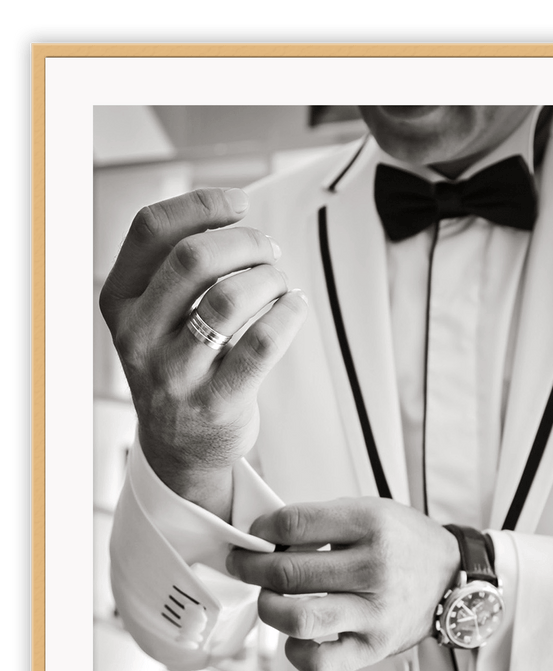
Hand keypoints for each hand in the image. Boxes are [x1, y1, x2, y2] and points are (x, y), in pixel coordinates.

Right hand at [99, 187, 307, 519]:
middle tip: (270, 250)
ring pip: (228, 298)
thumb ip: (176, 266)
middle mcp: (138, 338)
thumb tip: (235, 211)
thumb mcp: (154, 315)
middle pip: (193, 258)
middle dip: (245, 241)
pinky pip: (262, 343)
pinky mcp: (216, 403)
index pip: (151, 230)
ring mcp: (174, 374)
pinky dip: (288, 313)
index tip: (239, 204)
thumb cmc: (178, 364)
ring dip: (268, 277)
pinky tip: (295, 307)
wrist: (179, 448)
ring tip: (280, 282)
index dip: (202, 204)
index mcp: (120, 302)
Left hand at [226, 498, 460, 670]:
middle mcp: (375, 569)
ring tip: (269, 599)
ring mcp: (375, 613)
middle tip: (243, 565)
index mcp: (372, 525)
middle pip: (287, 572)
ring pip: (297, 619)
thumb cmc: (402, 543)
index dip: (262, 530)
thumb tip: (263, 538)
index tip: (254, 535)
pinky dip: (295, 651)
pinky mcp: (374, 648)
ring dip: (268, 608)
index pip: (294, 523)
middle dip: (250, 568)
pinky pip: (319, 663)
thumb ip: (319, 521)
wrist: (450, 578)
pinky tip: (296, 635)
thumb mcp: (368, 512)